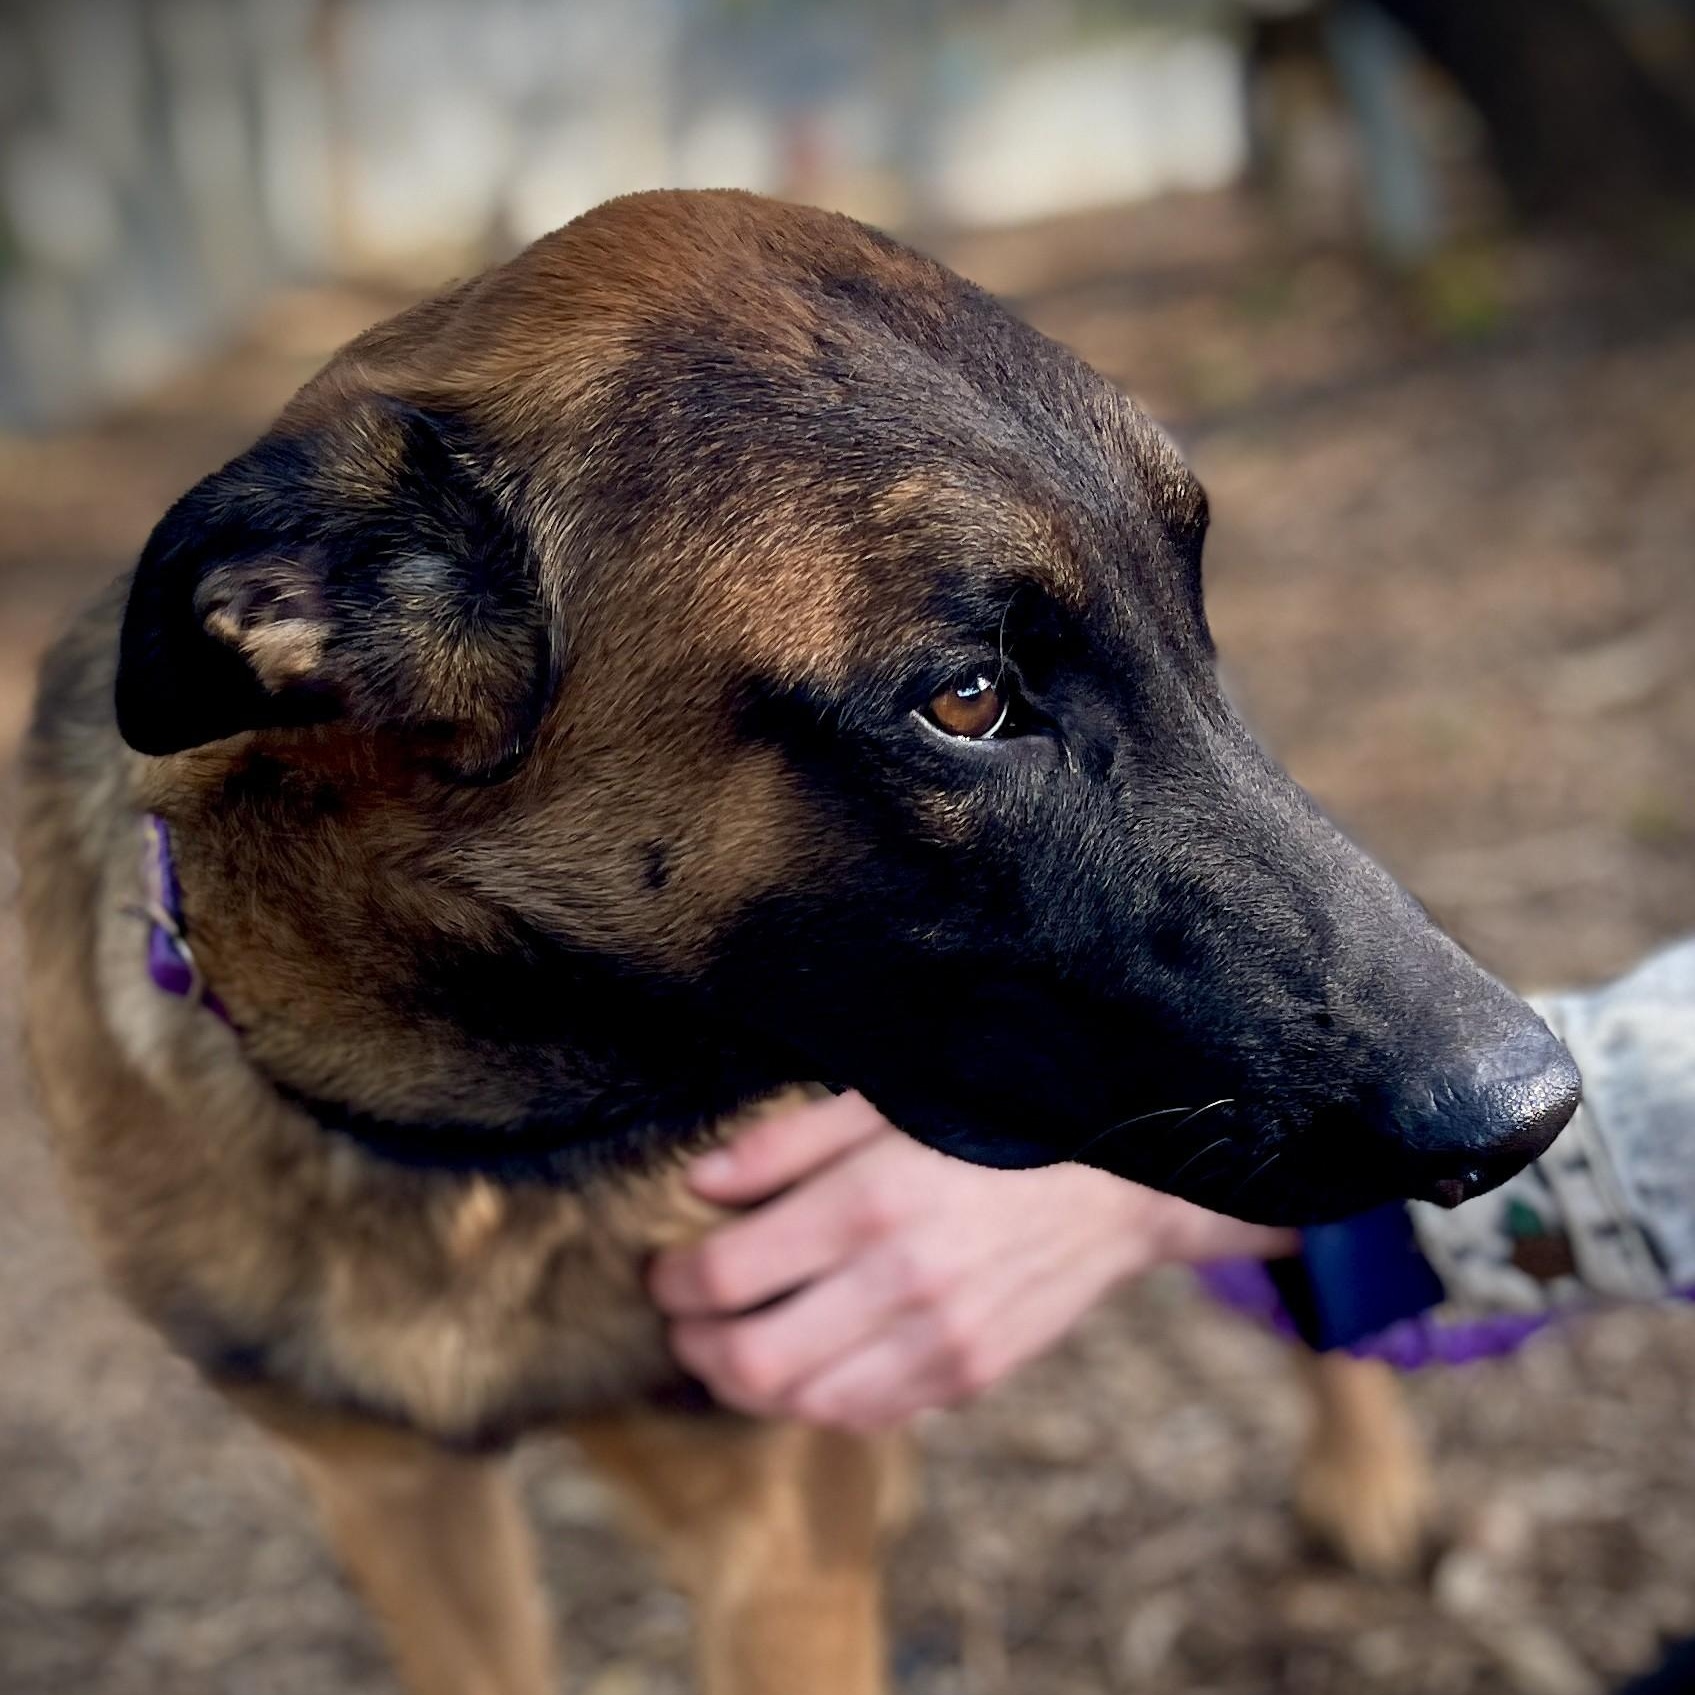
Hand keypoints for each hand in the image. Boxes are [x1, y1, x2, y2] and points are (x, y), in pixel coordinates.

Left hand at [650, 1092, 1294, 1430]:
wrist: (1119, 1179)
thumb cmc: (994, 1121)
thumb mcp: (888, 1099)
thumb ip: (786, 1144)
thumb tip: (699, 1183)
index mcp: (872, 1201)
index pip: (728, 1272)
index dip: (674, 1278)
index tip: (664, 1266)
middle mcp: (902, 1283)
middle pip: (752, 1360)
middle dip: (692, 1345)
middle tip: (681, 1317)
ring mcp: (940, 1343)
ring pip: (801, 1404)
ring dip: (742, 1385)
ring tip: (728, 1346)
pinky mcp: (969, 1378)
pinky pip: (864, 1416)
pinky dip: (812, 1400)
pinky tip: (802, 1363)